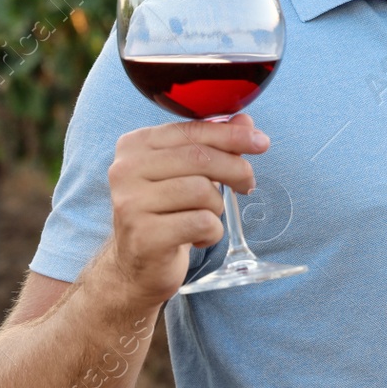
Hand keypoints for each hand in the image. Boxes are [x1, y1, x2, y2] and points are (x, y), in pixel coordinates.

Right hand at [104, 113, 269, 305]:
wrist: (137, 266)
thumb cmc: (166, 212)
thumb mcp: (186, 173)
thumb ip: (213, 143)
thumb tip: (246, 121)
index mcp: (134, 145)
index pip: (192, 130)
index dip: (232, 134)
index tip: (261, 142)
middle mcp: (126, 170)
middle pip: (200, 158)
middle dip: (236, 170)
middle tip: (247, 185)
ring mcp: (131, 204)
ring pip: (203, 191)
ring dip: (217, 207)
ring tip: (205, 217)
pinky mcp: (145, 236)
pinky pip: (202, 223)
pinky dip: (212, 232)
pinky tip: (198, 237)